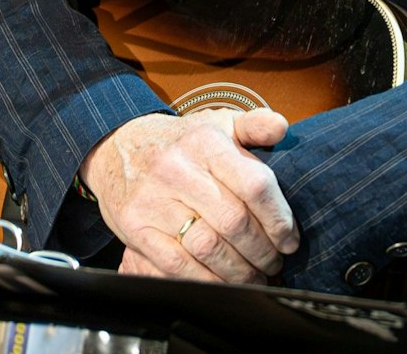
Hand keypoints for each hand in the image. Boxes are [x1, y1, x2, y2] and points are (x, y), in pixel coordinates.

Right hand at [81, 108, 297, 283]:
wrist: (117, 148)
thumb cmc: (179, 142)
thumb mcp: (216, 123)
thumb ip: (253, 125)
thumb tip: (281, 127)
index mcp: (205, 142)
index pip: (255, 185)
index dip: (279, 219)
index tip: (289, 238)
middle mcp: (178, 169)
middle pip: (234, 222)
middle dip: (263, 251)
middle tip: (274, 262)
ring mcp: (154, 200)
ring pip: (208, 248)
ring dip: (239, 271)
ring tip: (254, 277)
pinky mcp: (136, 227)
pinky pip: (177, 264)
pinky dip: (206, 280)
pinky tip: (222, 282)